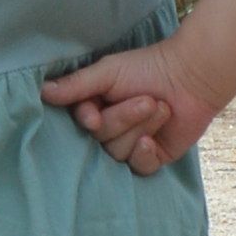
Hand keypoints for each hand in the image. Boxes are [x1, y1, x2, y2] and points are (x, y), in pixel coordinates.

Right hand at [41, 41, 223, 174]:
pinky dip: (144, 154)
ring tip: (160, 108)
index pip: (81, 123)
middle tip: (147, 99)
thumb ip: (77, 85)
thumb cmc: (149, 67)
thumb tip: (43, 92)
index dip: (88, 120)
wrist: (193, 76)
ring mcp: (132, 143)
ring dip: (140, 128)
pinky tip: (151, 141)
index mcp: (96, 107)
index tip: (94, 115)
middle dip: (124, 118)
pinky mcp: (154, 157)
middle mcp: (111, 127)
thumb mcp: (108, 72)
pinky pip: (139, 167)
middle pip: (101, 139)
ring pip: (119, 152)